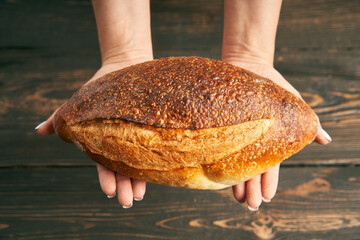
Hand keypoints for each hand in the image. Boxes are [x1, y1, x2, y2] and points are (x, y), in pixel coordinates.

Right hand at [36, 61, 148, 207]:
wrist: (126, 66)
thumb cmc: (100, 87)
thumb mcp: (79, 106)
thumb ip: (60, 119)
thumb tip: (39, 130)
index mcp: (105, 143)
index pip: (105, 166)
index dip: (106, 179)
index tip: (109, 191)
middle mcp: (122, 144)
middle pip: (123, 171)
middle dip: (124, 187)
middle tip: (126, 202)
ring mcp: (138, 137)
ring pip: (139, 164)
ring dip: (140, 181)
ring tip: (140, 195)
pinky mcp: (153, 128)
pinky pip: (155, 146)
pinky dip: (157, 161)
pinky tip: (160, 172)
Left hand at [224, 58, 331, 210]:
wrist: (248, 65)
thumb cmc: (274, 86)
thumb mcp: (294, 104)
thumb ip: (309, 124)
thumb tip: (326, 140)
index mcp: (270, 141)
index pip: (271, 167)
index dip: (269, 183)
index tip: (267, 197)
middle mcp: (252, 142)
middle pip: (253, 171)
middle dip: (253, 189)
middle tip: (251, 205)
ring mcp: (237, 135)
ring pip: (237, 164)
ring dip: (237, 183)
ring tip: (237, 198)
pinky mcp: (222, 127)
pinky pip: (221, 148)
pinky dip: (220, 162)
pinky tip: (217, 175)